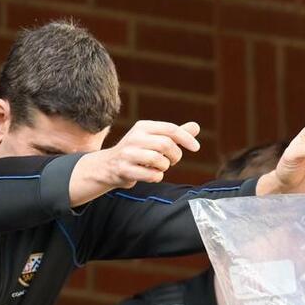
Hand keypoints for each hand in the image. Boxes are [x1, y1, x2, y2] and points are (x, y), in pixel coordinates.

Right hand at [79, 120, 201, 191]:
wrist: (109, 166)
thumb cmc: (138, 152)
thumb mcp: (154, 139)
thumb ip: (174, 134)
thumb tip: (196, 127)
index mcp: (143, 127)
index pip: (170, 129)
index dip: (186, 139)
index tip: (196, 148)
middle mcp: (135, 137)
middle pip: (166, 145)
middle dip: (175, 155)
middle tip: (172, 161)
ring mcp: (128, 153)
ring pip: (159, 160)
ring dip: (164, 167)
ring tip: (158, 167)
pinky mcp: (124, 169)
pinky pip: (151, 175)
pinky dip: (156, 177)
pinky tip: (150, 174)